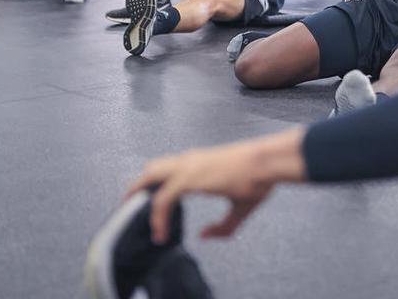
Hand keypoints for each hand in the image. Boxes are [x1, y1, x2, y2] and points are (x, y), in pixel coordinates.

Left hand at [123, 129, 305, 243]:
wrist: (267, 163)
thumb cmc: (258, 179)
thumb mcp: (240, 209)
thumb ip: (222, 227)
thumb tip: (203, 236)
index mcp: (200, 163)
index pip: (168, 170)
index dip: (157, 189)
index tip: (155, 210)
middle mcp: (189, 161)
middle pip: (152, 169)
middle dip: (138, 188)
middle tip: (131, 206)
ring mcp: (187, 167)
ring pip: (149, 176)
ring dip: (138, 195)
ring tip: (133, 215)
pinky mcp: (187, 179)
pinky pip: (161, 200)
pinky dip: (157, 217)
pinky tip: (160, 232)